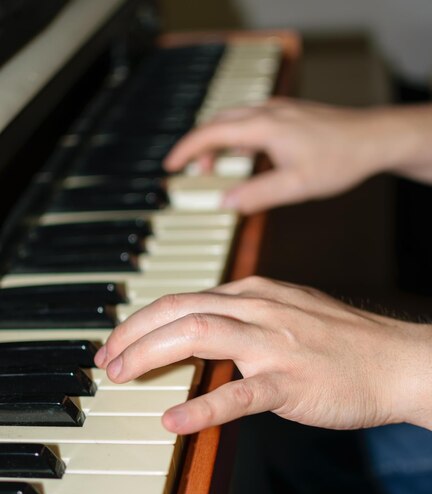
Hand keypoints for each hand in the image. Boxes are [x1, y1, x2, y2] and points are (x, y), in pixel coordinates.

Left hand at [94, 276, 431, 433]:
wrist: (397, 360)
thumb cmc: (345, 340)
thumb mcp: (289, 311)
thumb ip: (246, 316)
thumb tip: (204, 329)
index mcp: (256, 293)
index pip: (185, 297)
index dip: (144, 319)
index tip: (120, 340)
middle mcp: (260, 308)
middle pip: (180, 309)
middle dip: (134, 332)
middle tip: (108, 360)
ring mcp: (275, 343)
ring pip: (199, 334)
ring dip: (152, 354)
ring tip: (124, 377)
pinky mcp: (291, 381)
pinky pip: (239, 393)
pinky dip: (202, 407)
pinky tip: (174, 421)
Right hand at [164, 98, 394, 213]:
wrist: (373, 139)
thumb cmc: (340, 160)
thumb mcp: (295, 186)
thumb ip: (256, 195)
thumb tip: (225, 203)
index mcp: (263, 127)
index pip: (211, 134)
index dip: (186, 150)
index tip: (169, 166)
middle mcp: (267, 112)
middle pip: (217, 123)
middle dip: (198, 147)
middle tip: (188, 172)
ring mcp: (278, 111)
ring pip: (233, 120)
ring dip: (217, 142)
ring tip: (212, 169)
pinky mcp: (288, 115)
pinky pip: (250, 121)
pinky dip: (235, 138)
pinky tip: (242, 155)